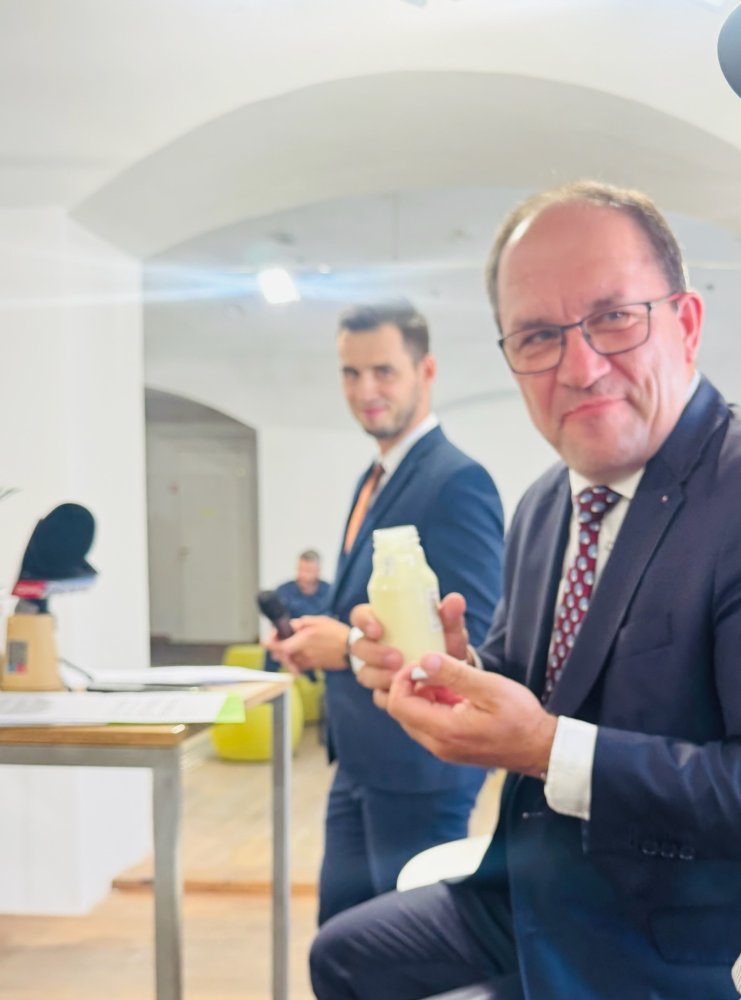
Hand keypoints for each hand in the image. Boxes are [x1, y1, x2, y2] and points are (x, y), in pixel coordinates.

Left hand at [263, 615, 348, 672]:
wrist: (351, 648)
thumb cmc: (336, 632)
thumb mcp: (318, 621)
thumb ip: (300, 623)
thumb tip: (288, 626)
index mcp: (303, 639)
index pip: (279, 646)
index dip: (270, 644)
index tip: (266, 640)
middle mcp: (303, 653)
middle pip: (282, 656)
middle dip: (277, 649)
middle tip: (276, 642)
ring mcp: (308, 661)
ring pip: (289, 661)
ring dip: (285, 655)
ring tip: (287, 648)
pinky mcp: (313, 666)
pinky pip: (298, 666)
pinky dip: (294, 662)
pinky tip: (297, 656)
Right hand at [349, 592, 472, 708]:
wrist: (451, 670)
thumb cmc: (442, 640)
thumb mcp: (446, 626)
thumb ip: (450, 614)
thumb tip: (456, 600)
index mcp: (382, 621)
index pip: (360, 616)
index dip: (364, 622)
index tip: (378, 631)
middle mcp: (373, 645)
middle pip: (359, 648)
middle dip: (374, 654)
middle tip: (397, 658)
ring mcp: (375, 669)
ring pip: (365, 673)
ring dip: (380, 676)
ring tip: (401, 678)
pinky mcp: (383, 691)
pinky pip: (378, 696)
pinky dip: (389, 696)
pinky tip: (403, 696)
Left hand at [386, 652, 557, 776]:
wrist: (540, 748)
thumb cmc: (520, 718)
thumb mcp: (489, 688)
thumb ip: (454, 674)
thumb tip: (423, 660)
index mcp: (444, 731)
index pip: (399, 704)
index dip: (402, 678)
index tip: (421, 662)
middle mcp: (438, 745)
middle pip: (402, 712)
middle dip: (411, 685)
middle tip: (435, 667)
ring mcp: (444, 749)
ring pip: (414, 717)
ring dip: (424, 695)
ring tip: (448, 678)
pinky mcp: (451, 748)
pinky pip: (429, 724)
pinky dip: (434, 705)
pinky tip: (456, 692)